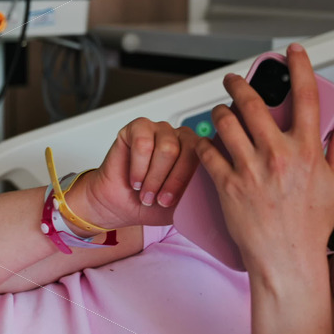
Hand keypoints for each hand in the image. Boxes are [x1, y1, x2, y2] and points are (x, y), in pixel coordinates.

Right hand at [68, 118, 199, 231]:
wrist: (119, 205)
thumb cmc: (150, 203)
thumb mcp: (181, 203)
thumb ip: (198, 191)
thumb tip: (215, 186)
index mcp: (199, 153)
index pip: (206, 158)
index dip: (186, 182)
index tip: (170, 202)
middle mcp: (181, 137)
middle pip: (188, 151)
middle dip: (170, 181)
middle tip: (157, 199)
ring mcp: (160, 130)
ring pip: (167, 148)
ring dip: (153, 176)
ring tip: (144, 190)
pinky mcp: (138, 127)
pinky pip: (143, 143)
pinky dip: (138, 166)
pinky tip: (134, 178)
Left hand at [196, 44, 333, 276]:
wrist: (287, 257)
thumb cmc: (310, 225)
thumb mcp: (332, 183)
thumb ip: (331, 152)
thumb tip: (333, 129)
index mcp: (307, 151)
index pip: (306, 97)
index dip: (298, 68)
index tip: (291, 52)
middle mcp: (278, 155)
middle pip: (254, 104)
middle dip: (239, 85)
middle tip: (232, 80)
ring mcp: (251, 169)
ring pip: (225, 124)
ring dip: (219, 113)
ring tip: (218, 113)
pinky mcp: (227, 184)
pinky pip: (208, 153)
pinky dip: (204, 143)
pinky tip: (203, 141)